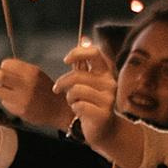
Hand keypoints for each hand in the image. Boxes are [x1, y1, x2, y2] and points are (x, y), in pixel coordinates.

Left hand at [0, 56, 65, 128]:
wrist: (59, 109)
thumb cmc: (45, 90)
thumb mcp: (37, 75)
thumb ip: (20, 70)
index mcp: (32, 72)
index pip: (7, 64)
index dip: (3, 67)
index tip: (4, 70)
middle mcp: (27, 83)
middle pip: (0, 75)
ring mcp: (23, 98)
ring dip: (0, 90)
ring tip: (9, 92)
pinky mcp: (19, 110)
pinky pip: (4, 102)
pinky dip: (7, 102)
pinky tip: (17, 103)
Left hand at [60, 37, 127, 155]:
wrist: (104, 129)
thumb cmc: (91, 102)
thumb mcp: (87, 80)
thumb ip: (84, 62)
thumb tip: (84, 38)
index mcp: (106, 72)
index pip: (94, 53)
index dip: (78, 53)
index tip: (66, 61)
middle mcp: (110, 83)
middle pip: (77, 75)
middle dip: (62, 83)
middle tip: (57, 89)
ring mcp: (108, 99)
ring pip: (75, 91)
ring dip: (70, 98)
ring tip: (75, 102)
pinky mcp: (103, 113)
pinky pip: (78, 106)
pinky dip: (75, 108)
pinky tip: (81, 112)